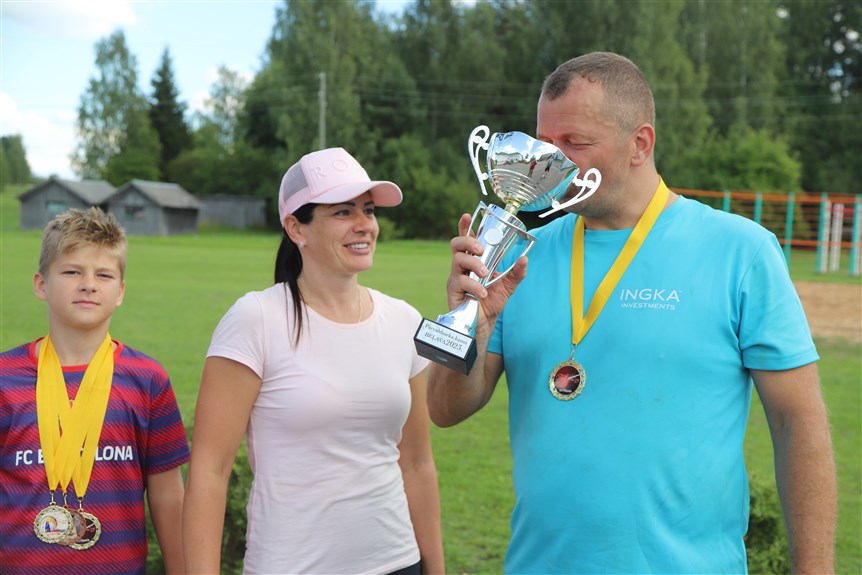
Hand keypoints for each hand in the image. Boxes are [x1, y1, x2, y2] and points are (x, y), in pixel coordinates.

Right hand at [446, 213, 527, 334]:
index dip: (465, 226)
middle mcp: (463, 266)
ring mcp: (456, 277)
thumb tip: (525, 260)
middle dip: (468, 241)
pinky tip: (483, 292)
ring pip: (457, 260)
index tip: (468, 216)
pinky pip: (460, 282)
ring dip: (473, 263)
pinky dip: (474, 286)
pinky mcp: (453, 291)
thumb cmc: (492, 302)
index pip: (467, 239)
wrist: (485, 324)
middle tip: (480, 249)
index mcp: (474, 260)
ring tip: (485, 274)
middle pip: (456, 244)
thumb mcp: (508, 285)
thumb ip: (516, 273)